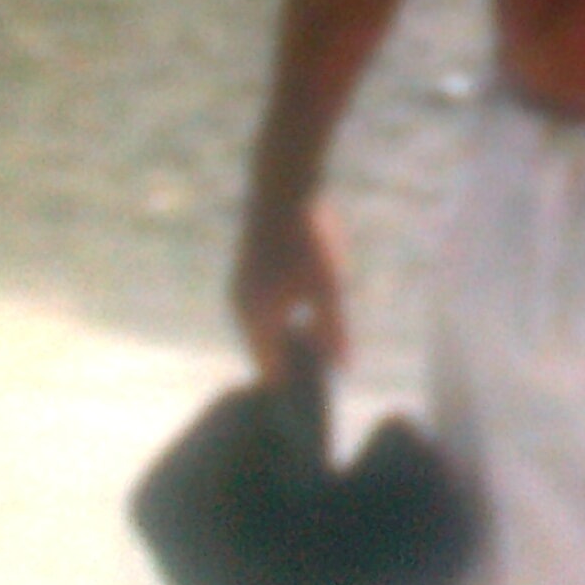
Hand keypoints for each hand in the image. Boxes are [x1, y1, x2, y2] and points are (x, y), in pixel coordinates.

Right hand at [232, 194, 347, 382]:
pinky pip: (260, 312)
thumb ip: (335, 330)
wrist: (282, 188)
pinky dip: (279, 321)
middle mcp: (241, 310)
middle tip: (323, 373)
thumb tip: (344, 368)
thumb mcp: (330, 288)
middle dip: (291, 365)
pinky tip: (303, 317)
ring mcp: (240, 290)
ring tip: (318, 348)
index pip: (272, 374)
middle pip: (265, 354)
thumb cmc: (308, 240)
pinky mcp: (247, 273)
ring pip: (261, 331)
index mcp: (257, 322)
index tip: (318, 396)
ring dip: (285, 341)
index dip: (295, 388)